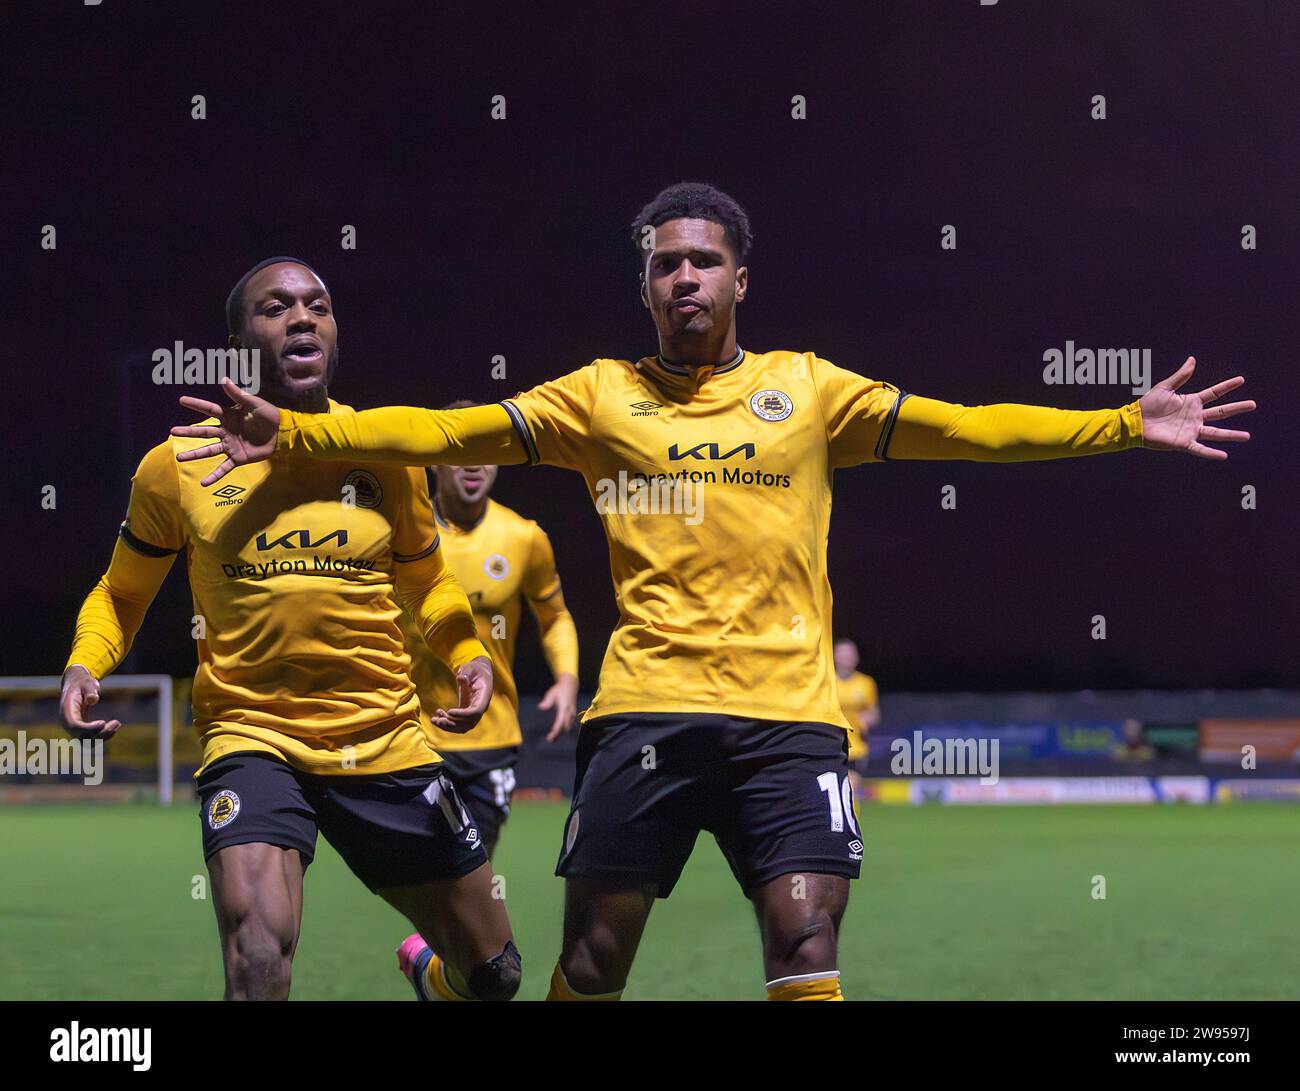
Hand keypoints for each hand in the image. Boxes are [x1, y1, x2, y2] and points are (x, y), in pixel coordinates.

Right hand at [59, 665, 120, 738]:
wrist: (77, 685)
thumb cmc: (83, 683)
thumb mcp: (87, 683)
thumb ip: (90, 690)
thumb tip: (92, 700)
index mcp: (66, 712)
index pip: (74, 726)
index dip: (88, 728)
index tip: (102, 723)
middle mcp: (68, 723)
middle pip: (81, 738)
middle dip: (100, 734)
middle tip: (117, 722)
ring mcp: (74, 728)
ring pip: (87, 742)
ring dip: (104, 737)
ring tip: (116, 724)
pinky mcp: (81, 730)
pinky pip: (91, 739)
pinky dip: (103, 736)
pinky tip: (114, 726)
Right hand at [170, 377, 281, 485]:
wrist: (282, 434)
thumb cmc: (269, 416)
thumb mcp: (254, 403)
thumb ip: (238, 394)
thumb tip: (223, 378)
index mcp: (229, 416)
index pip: (209, 409)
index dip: (196, 404)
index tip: (181, 400)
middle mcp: (226, 431)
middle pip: (203, 432)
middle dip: (188, 432)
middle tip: (172, 432)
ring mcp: (230, 445)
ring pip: (208, 450)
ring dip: (194, 454)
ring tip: (179, 457)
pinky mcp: (238, 458)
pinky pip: (224, 468)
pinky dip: (214, 476)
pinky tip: (204, 483)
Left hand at [432, 656, 492, 732]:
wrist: (477, 672)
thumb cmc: (475, 669)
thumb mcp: (471, 667)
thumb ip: (467, 672)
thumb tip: (460, 677)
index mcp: (484, 696)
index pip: (476, 711)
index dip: (463, 714)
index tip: (449, 711)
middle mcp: (480, 707)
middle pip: (469, 723)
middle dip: (453, 724)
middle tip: (439, 720)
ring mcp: (473, 711)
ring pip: (463, 726)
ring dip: (448, 726)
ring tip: (435, 719)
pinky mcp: (465, 712)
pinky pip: (458, 722)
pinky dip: (447, 722)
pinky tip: (437, 716)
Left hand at [540, 673, 579, 741]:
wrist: (570, 685)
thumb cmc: (559, 689)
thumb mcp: (552, 693)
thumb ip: (547, 701)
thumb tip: (541, 707)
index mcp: (564, 708)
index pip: (560, 722)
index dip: (556, 731)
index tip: (550, 737)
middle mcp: (570, 712)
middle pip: (565, 727)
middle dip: (558, 734)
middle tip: (549, 740)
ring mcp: (572, 714)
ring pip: (568, 727)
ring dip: (561, 733)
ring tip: (552, 738)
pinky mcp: (573, 715)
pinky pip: (569, 725)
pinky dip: (564, 729)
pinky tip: (558, 732)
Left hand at [1138, 357, 1253, 458]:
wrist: (1134, 422)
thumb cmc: (1147, 405)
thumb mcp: (1165, 388)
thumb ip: (1181, 376)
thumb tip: (1192, 359)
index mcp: (1191, 402)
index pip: (1214, 393)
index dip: (1227, 387)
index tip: (1241, 380)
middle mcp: (1195, 417)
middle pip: (1221, 412)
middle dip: (1237, 408)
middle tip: (1253, 405)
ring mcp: (1190, 430)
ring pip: (1216, 433)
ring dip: (1231, 435)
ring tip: (1247, 436)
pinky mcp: (1183, 443)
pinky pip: (1199, 449)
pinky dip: (1211, 453)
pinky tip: (1223, 455)